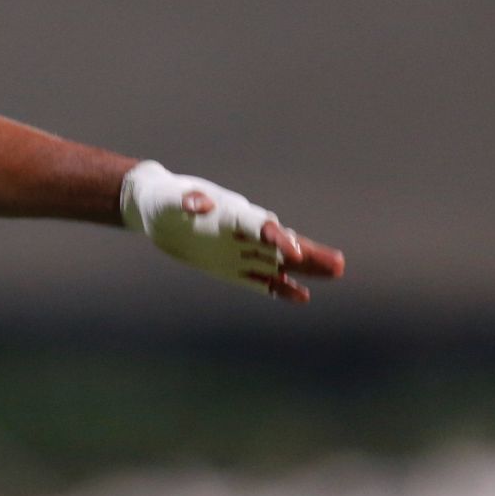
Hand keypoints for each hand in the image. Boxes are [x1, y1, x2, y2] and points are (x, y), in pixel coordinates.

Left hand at [120, 160, 344, 301]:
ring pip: (278, 261)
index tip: (293, 251)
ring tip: (336, 272)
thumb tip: (202, 204)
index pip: (258, 225)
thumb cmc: (164, 199)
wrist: (156, 210)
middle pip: (280, 243)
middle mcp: (242, 232)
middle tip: (338, 265)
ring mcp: (240, 250)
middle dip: (307, 254)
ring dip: (305, 268)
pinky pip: (259, 279)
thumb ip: (187, 200)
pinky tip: (300, 296)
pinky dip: (278, 288)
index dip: (276, 237)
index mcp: (231, 213)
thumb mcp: (170, 199)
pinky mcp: (231, 267)